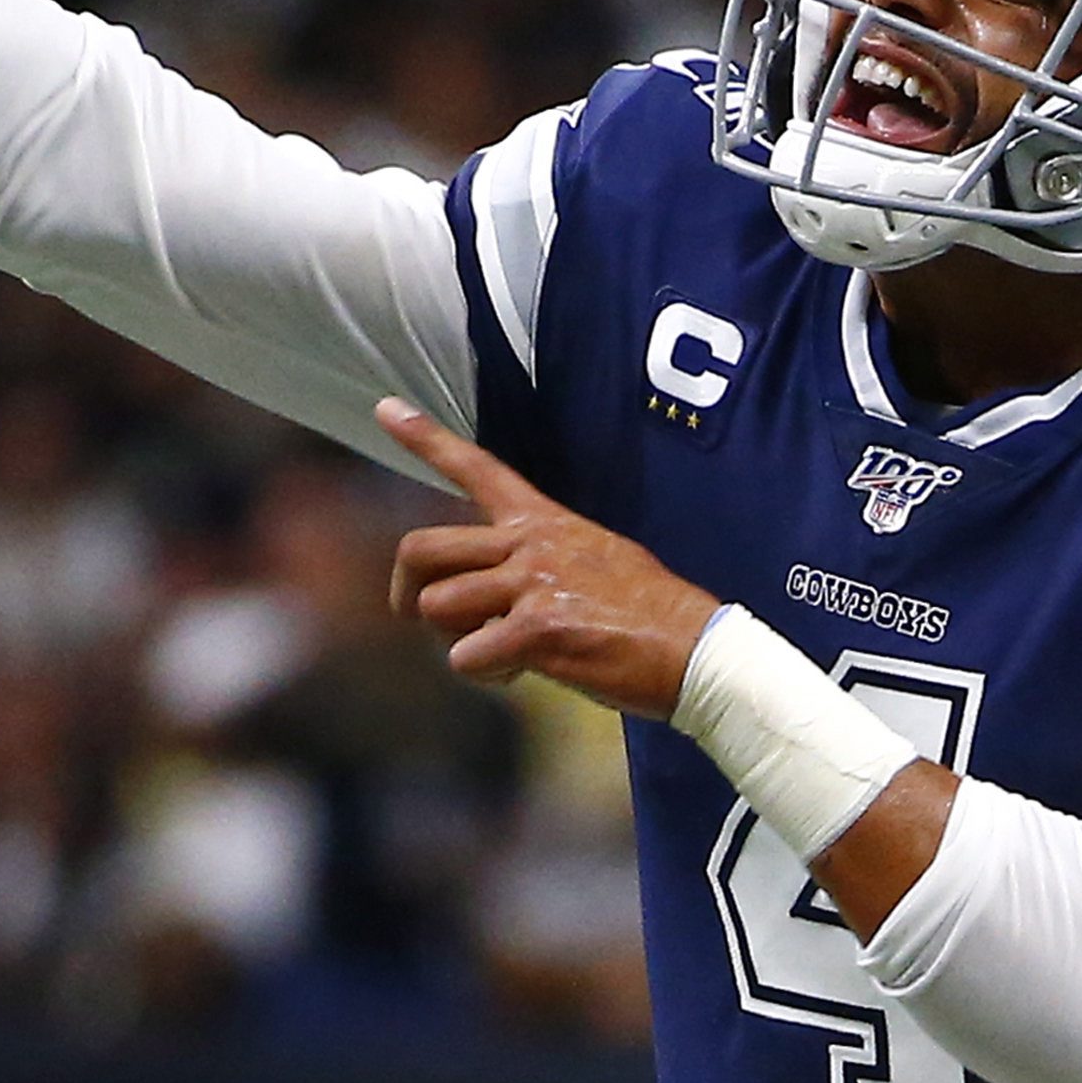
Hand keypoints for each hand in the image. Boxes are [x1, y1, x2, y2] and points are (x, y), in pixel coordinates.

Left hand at [378, 396, 720, 717]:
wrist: (696, 649)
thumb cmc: (651, 612)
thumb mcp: (596, 556)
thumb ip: (541, 559)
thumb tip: (502, 590)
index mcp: (543, 521)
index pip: (477, 468)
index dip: (425, 438)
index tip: (385, 409)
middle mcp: (530, 544)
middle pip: (422, 548)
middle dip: (404, 588)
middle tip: (413, 614)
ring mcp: (531, 584)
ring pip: (438, 607)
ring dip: (457, 640)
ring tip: (500, 654)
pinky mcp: (537, 630)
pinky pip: (467, 656)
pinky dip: (485, 673)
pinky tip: (522, 673)